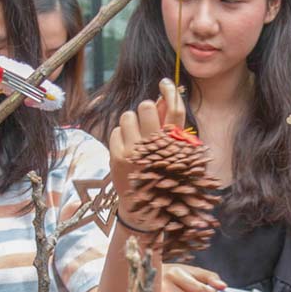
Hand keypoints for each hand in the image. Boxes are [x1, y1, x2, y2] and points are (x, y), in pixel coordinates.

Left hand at [109, 78, 185, 231]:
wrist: (144, 208)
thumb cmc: (161, 176)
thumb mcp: (173, 154)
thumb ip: (169, 126)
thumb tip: (161, 99)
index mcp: (174, 147)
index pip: (175, 111)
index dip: (170, 92)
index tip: (164, 83)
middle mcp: (155, 148)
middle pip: (146, 107)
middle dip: (146, 110)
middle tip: (146, 121)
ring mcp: (134, 151)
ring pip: (127, 116)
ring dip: (131, 123)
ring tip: (135, 137)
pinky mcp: (117, 156)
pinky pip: (115, 130)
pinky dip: (120, 136)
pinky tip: (126, 148)